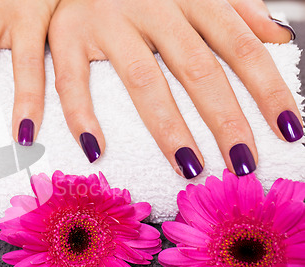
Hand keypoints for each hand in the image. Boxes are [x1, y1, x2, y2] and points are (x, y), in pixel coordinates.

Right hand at [48, 0, 302, 177]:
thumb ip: (238, 7)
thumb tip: (277, 37)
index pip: (241, 47)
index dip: (267, 90)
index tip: (286, 130)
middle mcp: (153, 7)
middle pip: (198, 69)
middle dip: (225, 119)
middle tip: (242, 163)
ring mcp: (109, 22)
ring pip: (143, 79)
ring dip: (168, 128)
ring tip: (189, 166)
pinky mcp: (69, 35)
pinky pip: (73, 80)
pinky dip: (81, 115)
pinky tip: (96, 148)